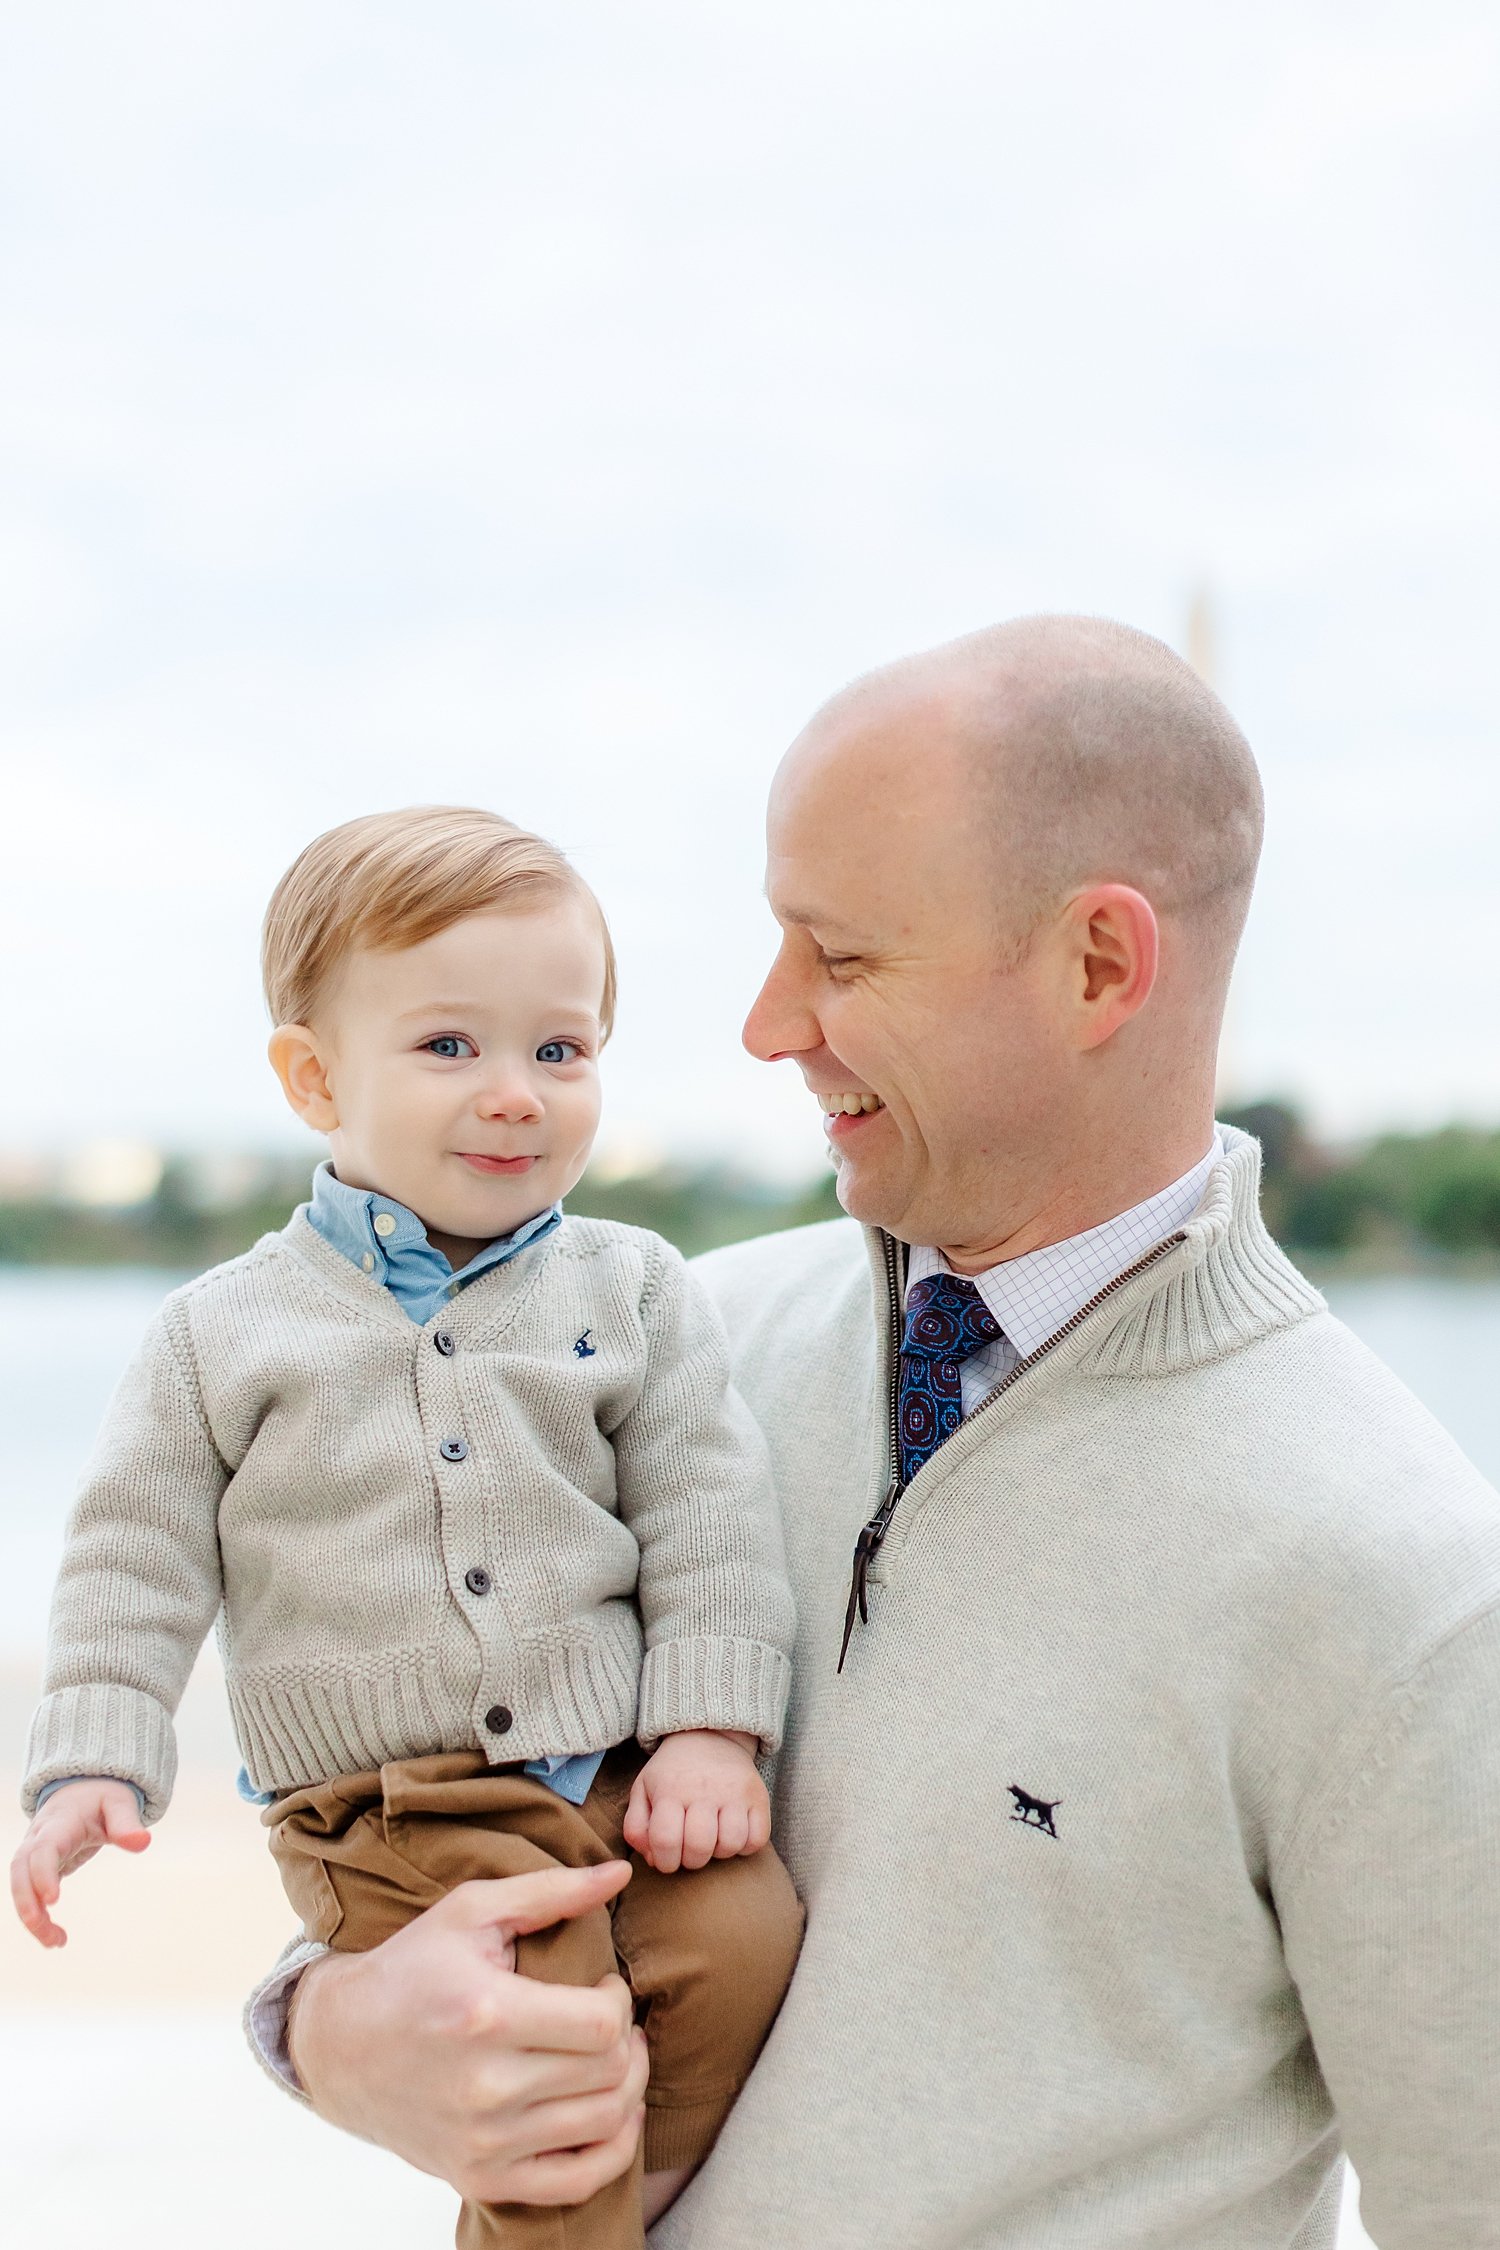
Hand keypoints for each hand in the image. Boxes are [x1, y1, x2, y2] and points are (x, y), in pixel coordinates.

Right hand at [10, 1779, 150, 1947]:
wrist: (82, 1791)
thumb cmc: (102, 1797)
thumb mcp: (119, 1803)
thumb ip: (128, 1823)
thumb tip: (143, 1843)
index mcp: (58, 1823)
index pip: (42, 1849)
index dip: (43, 1874)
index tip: (53, 1900)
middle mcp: (38, 1838)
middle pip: (20, 1870)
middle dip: (26, 1901)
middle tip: (44, 1929)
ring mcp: (33, 1854)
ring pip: (20, 1887)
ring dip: (32, 1917)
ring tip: (56, 1942)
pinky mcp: (36, 1869)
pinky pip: (29, 1895)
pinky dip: (38, 1917)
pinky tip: (57, 1937)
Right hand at [290, 1862, 649, 2207]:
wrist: (339, 2045)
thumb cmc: (411, 1968)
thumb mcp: (471, 1912)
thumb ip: (550, 1890)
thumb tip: (621, 1872)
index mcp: (487, 2014)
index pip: (601, 2024)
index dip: (618, 2000)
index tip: (602, 1985)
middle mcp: (487, 2086)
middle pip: (608, 2073)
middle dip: (626, 2039)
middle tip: (611, 2019)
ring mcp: (483, 2141)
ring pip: (604, 2123)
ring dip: (628, 2087)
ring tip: (612, 2057)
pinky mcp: (479, 2178)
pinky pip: (577, 2181)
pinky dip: (613, 2151)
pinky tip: (612, 2114)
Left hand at [622, 1729, 770, 1873]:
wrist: (708, 1735)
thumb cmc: (672, 1773)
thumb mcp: (644, 1790)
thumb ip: (636, 1827)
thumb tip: (651, 1858)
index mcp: (669, 1789)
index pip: (665, 1840)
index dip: (665, 1861)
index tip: (667, 1860)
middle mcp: (703, 1789)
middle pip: (699, 1846)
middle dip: (692, 1861)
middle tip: (690, 1851)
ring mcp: (734, 1792)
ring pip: (730, 1844)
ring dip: (719, 1853)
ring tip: (712, 1840)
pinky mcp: (759, 1795)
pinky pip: (758, 1838)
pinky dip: (745, 1846)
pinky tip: (733, 1834)